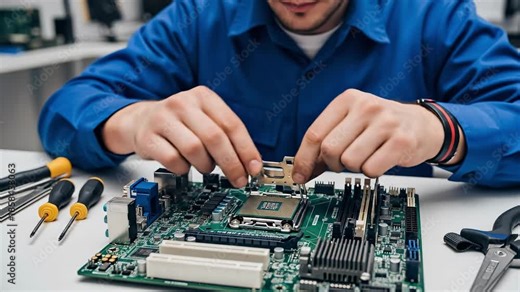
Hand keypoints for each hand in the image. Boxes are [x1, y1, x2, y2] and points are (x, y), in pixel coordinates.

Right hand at [101, 86, 261, 186]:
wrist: (140, 120)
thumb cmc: (180, 124)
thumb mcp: (205, 119)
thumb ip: (227, 136)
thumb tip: (251, 164)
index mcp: (203, 96)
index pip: (231, 124)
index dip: (246, 149)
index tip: (254, 168)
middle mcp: (183, 103)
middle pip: (215, 138)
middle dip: (231, 163)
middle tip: (238, 179)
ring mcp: (163, 119)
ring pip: (194, 149)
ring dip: (206, 165)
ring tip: (206, 167)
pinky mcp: (148, 137)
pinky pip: (173, 160)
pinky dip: (184, 168)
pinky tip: (184, 165)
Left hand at [292, 89, 464, 182]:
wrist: (422, 124)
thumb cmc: (381, 126)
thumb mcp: (351, 125)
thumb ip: (325, 144)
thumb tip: (301, 171)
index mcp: (347, 100)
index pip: (315, 134)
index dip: (303, 160)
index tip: (299, 175)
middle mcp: (366, 106)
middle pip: (330, 150)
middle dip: (333, 164)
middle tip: (344, 161)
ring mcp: (385, 122)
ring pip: (349, 161)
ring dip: (354, 167)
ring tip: (366, 156)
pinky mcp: (401, 141)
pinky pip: (371, 169)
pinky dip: (372, 172)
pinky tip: (380, 160)